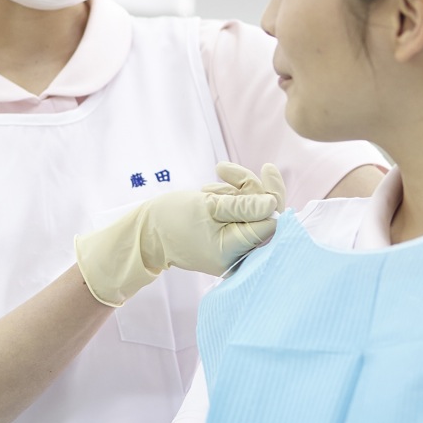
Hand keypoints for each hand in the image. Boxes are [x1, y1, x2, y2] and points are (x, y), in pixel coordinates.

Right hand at [74, 161, 284, 306]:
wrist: (148, 231)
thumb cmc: (172, 218)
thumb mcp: (207, 206)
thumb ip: (242, 205)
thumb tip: (273, 203)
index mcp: (234, 250)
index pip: (270, 222)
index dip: (271, 194)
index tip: (267, 168)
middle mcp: (238, 254)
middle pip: (263, 214)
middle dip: (248, 188)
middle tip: (226, 171)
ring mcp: (233, 246)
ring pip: (250, 209)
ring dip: (233, 191)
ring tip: (207, 190)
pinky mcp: (228, 237)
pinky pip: (239, 213)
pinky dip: (228, 198)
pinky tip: (209, 194)